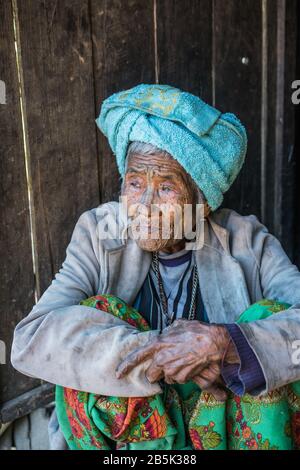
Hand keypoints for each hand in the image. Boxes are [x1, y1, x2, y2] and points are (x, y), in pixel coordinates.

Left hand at [116, 319, 236, 399]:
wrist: (212, 343)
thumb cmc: (196, 331)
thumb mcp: (178, 325)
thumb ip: (168, 332)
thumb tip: (167, 333)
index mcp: (157, 344)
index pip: (136, 356)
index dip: (125, 366)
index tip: (118, 373)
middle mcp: (161, 359)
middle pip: (151, 374)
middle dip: (156, 372)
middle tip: (165, 365)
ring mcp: (171, 370)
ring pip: (166, 377)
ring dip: (170, 373)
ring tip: (182, 361)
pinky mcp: (182, 378)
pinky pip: (178, 380)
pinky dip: (182, 375)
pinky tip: (189, 365)